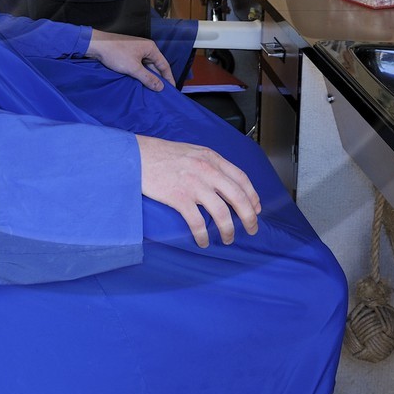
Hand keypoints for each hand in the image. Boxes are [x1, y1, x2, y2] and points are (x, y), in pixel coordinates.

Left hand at [88, 30, 171, 89]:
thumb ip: (148, 78)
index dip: (169, 78)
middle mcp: (145, 48)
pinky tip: (140, 83)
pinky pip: (138, 66)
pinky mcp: (128, 54)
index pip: (164, 65)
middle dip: (158, 79)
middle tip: (161, 93)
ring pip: (146, 67)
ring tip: (152, 91)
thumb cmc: (116, 54)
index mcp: (150, 48)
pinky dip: (140, 74)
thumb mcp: (133, 68)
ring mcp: (136, 51)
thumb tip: (160, 87)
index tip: (172, 90)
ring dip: (148, 77)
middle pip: (155, 66)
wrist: (96, 45)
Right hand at [137, 135, 260, 247]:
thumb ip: (209, 164)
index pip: (241, 178)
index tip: (256, 208)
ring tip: (228, 239)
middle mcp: (207, 170)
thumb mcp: (192, 151)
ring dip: (228, 230)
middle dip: (249, 217)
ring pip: (222, 213)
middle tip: (252, 229)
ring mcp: (194, 184)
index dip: (253, 196)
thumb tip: (223, 182)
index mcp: (211, 158)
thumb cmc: (161, 154)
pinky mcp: (179, 197)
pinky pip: (198, 222)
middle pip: (237, 197)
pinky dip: (203, 235)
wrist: (137, 155)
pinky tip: (203, 242)